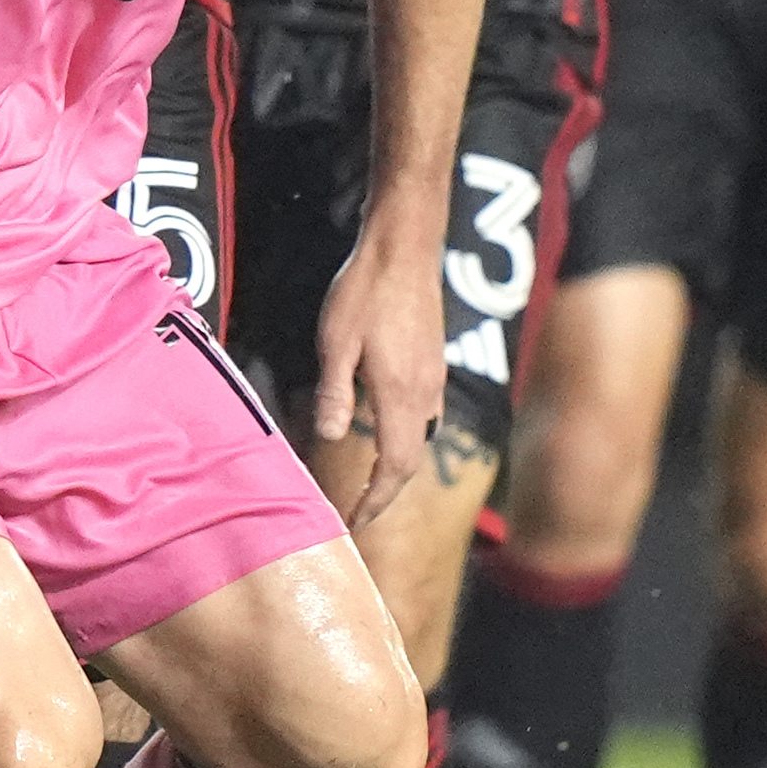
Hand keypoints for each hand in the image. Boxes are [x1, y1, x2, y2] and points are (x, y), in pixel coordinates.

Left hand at [313, 220, 448, 530]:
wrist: (406, 246)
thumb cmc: (365, 290)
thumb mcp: (336, 343)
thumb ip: (335, 394)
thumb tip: (333, 440)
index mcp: (402, 395)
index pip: (395, 467)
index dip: (377, 500)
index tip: (356, 521)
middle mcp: (426, 393)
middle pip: (411, 459)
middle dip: (386, 490)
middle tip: (358, 510)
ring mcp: (434, 377)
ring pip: (419, 437)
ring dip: (396, 464)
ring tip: (368, 479)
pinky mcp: (433, 361)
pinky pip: (423, 414)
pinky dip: (403, 435)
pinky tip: (382, 428)